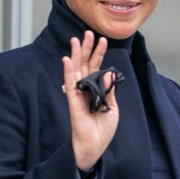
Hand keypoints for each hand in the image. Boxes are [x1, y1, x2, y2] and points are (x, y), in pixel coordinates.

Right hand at [62, 31, 119, 170]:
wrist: (95, 146)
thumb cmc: (102, 129)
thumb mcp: (112, 107)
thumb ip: (109, 89)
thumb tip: (108, 72)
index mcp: (96, 89)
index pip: (96, 67)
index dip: (99, 53)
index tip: (102, 39)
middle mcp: (86, 89)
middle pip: (85, 64)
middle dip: (87, 48)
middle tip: (88, 32)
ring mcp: (78, 94)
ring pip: (77, 70)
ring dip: (76, 54)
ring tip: (77, 39)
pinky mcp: (73, 101)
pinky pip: (70, 84)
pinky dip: (68, 71)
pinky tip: (67, 59)